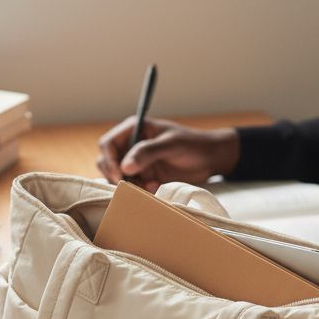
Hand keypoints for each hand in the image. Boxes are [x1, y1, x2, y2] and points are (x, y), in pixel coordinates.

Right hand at [96, 117, 240, 190]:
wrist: (211, 158)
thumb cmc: (193, 144)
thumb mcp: (171, 145)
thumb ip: (147, 153)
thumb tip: (124, 167)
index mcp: (135, 128)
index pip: (108, 144)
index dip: (110, 160)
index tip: (120, 175)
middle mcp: (132, 144)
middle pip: (107, 161)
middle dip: (117, 175)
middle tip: (133, 185)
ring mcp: (137, 160)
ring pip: (117, 176)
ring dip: (130, 184)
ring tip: (150, 186)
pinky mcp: (145, 175)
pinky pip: (132, 185)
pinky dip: (139, 190)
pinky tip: (156, 187)